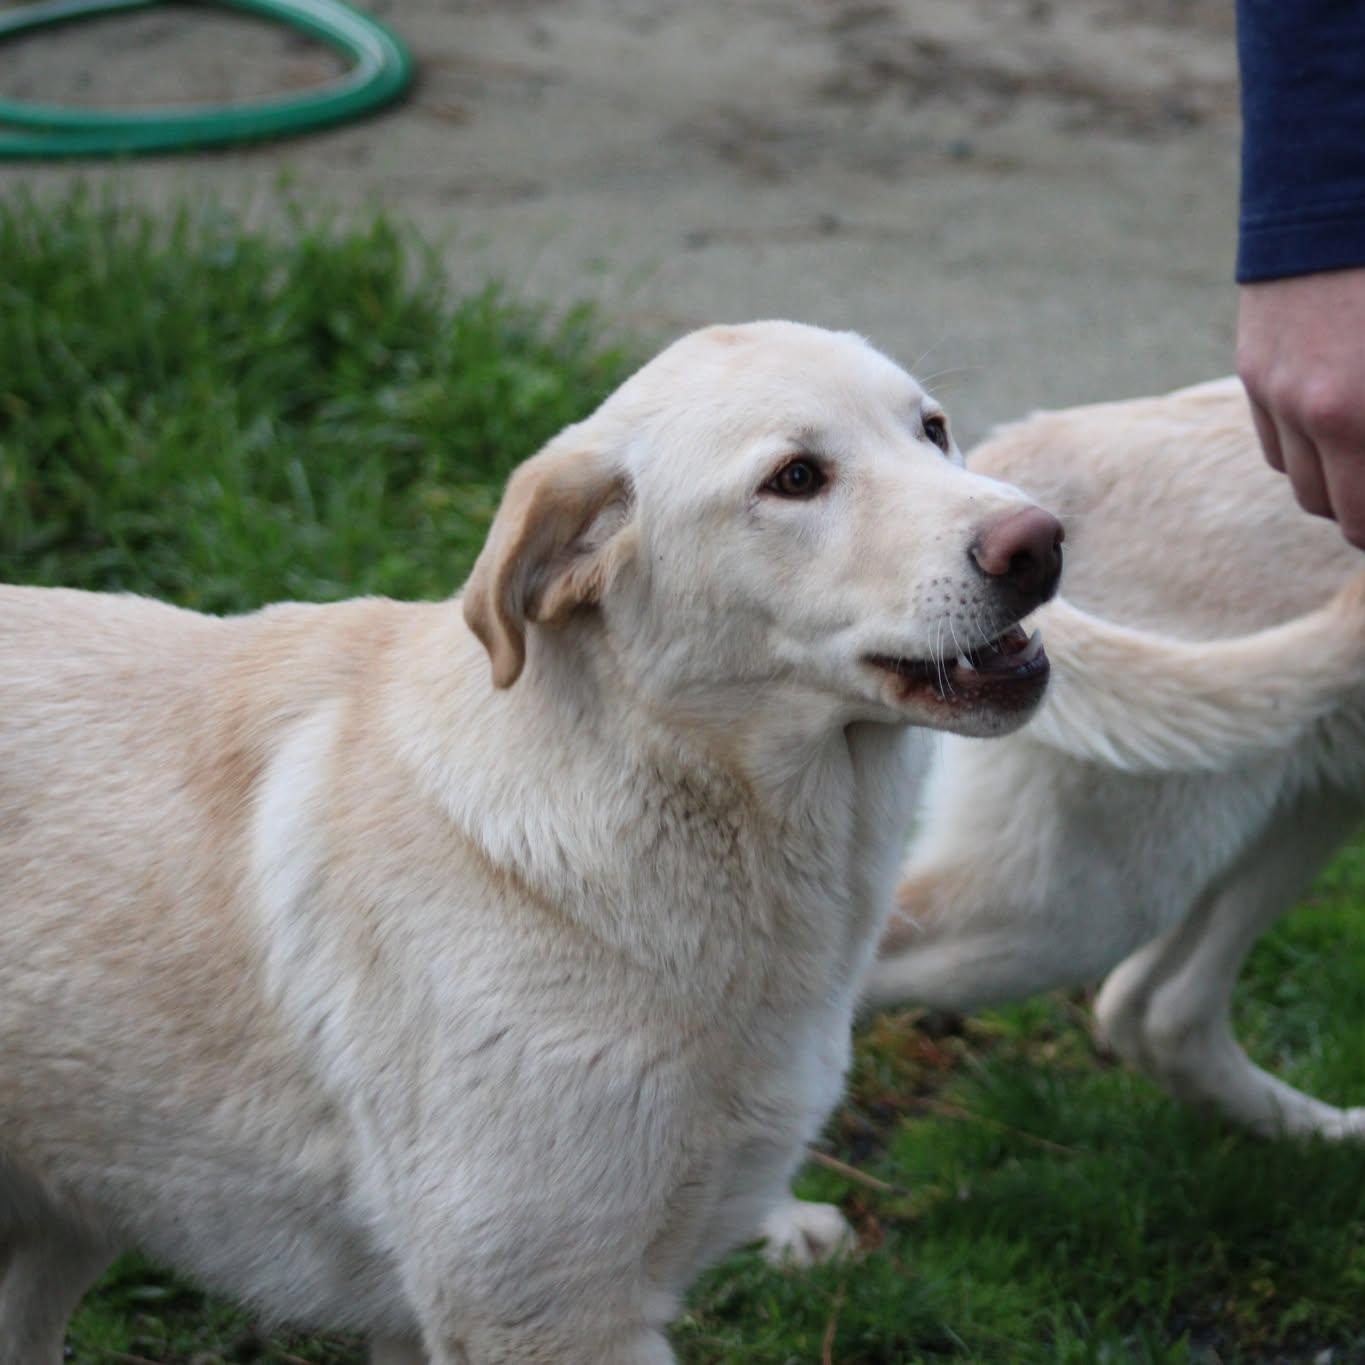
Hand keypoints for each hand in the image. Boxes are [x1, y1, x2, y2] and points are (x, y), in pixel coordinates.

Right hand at [1237, 268, 1364, 548]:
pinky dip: (1307, 448)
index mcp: (1360, 413)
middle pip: (1335, 510)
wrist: (1344, 180)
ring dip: (1338, 484)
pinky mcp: (1255, 368)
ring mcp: (1276, 390)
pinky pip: (1276, 441)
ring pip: (1301, 482)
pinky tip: (1338, 424)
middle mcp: (1313, 411)